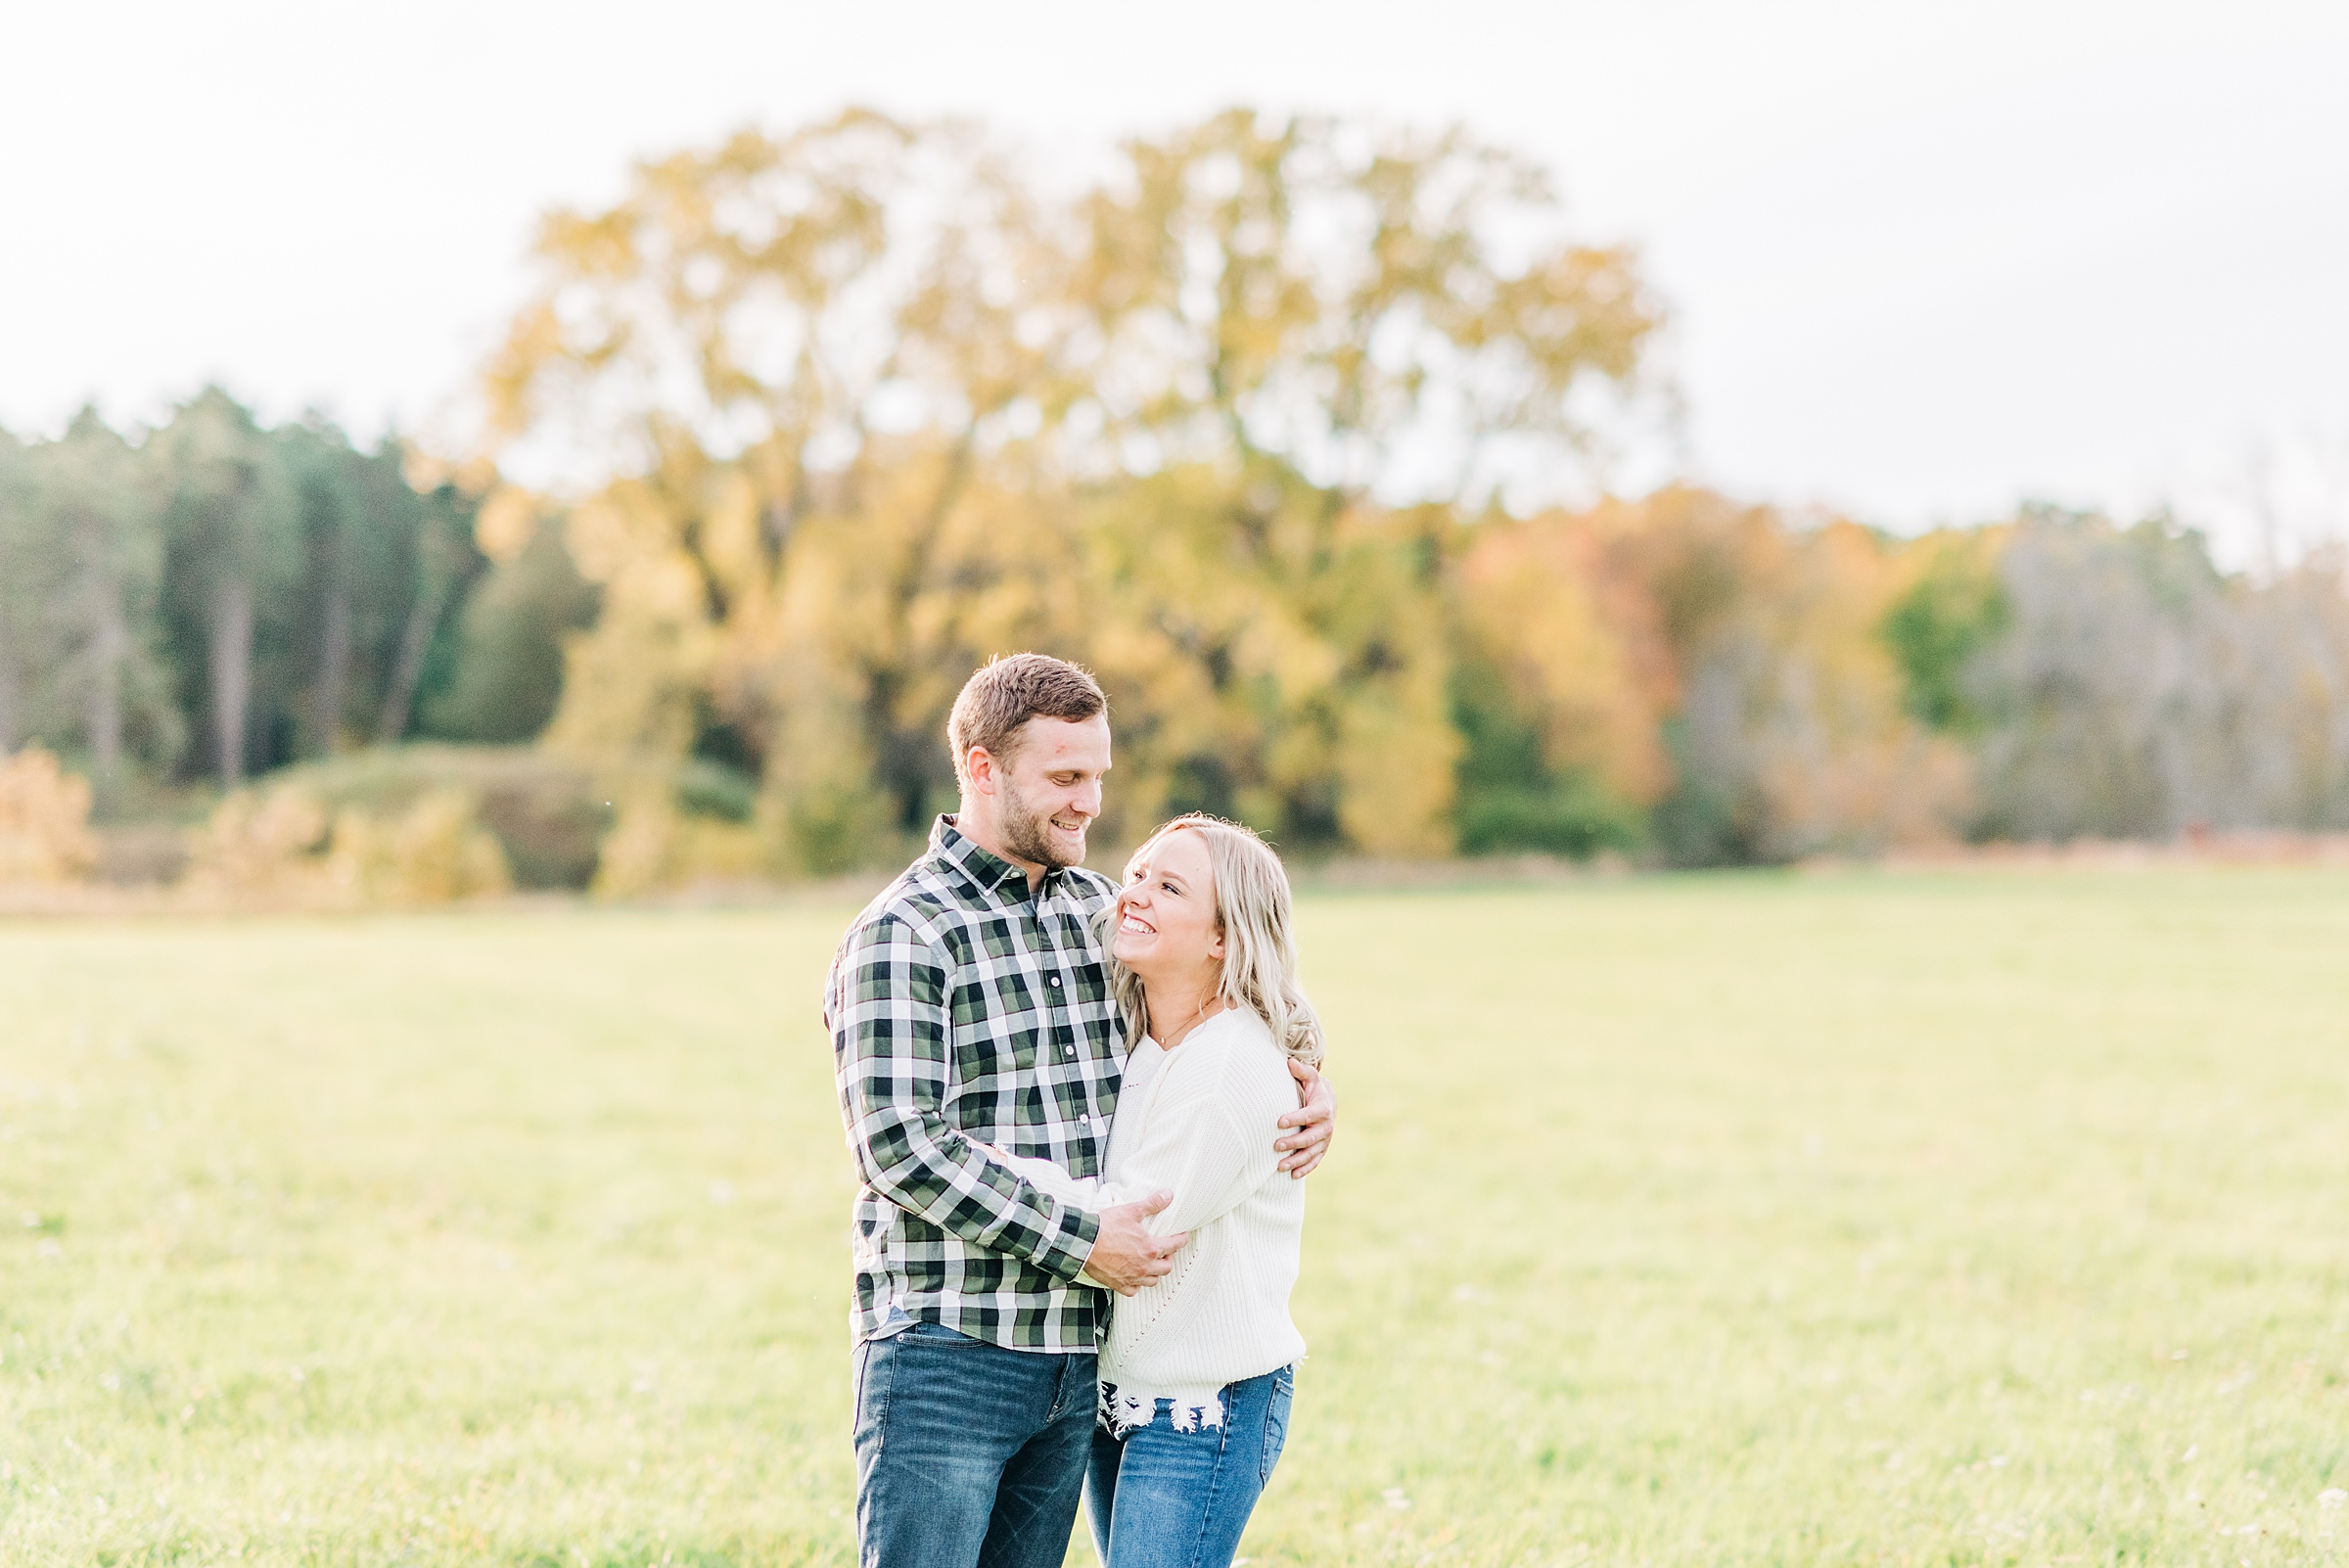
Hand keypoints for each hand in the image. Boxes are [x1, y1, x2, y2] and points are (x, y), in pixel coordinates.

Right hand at [1082, 1191, 1186, 1296]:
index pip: (1174, 1245)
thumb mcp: (1131, 1211)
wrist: (1083, 1242)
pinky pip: (1134, 1290)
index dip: (1181, 1240)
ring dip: (1155, 1273)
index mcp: (1150, 1248)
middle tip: (1164, 1250)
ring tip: (1151, 1264)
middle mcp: (1144, 1266)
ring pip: (1153, 1281)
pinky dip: (1137, 1284)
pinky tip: (1134, 1276)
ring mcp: (1132, 1277)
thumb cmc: (1106, 1227)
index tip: (1182, 1237)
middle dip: (1168, 1258)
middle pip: (1166, 1267)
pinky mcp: (1119, 1284)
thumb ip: (1152, 1204)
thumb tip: (1168, 1195)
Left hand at [1276, 1059, 1334, 1177]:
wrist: (1328, 1102)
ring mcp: (1324, 1140)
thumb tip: (1289, 1061)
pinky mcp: (1322, 1149)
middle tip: (1275, 1146)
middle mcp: (1326, 1127)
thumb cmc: (1313, 1088)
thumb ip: (1300, 1071)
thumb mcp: (1310, 1078)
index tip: (1279, 1122)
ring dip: (1296, 1161)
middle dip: (1293, 1143)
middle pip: (1309, 1138)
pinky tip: (1292, 1175)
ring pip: (1311, 1153)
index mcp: (1323, 1109)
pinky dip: (1305, 1169)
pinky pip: (1314, 1162)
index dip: (1295, 1118)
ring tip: (1279, 1166)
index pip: (1308, 1115)